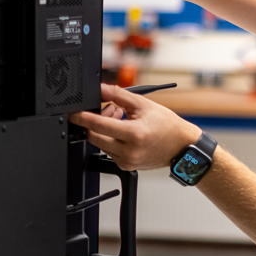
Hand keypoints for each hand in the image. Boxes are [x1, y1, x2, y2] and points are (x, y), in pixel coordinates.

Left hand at [69, 84, 201, 171]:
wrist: (181, 147)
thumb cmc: (167, 126)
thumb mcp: (143, 104)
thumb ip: (118, 95)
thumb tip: (100, 89)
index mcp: (133, 134)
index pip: (98, 125)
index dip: (82, 117)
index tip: (73, 113)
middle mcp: (128, 151)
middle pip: (94, 136)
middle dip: (95, 121)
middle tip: (109, 109)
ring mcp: (126, 161)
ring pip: (101, 144)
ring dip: (104, 130)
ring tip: (121, 117)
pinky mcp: (126, 166)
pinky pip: (109, 152)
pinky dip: (112, 139)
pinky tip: (124, 131)